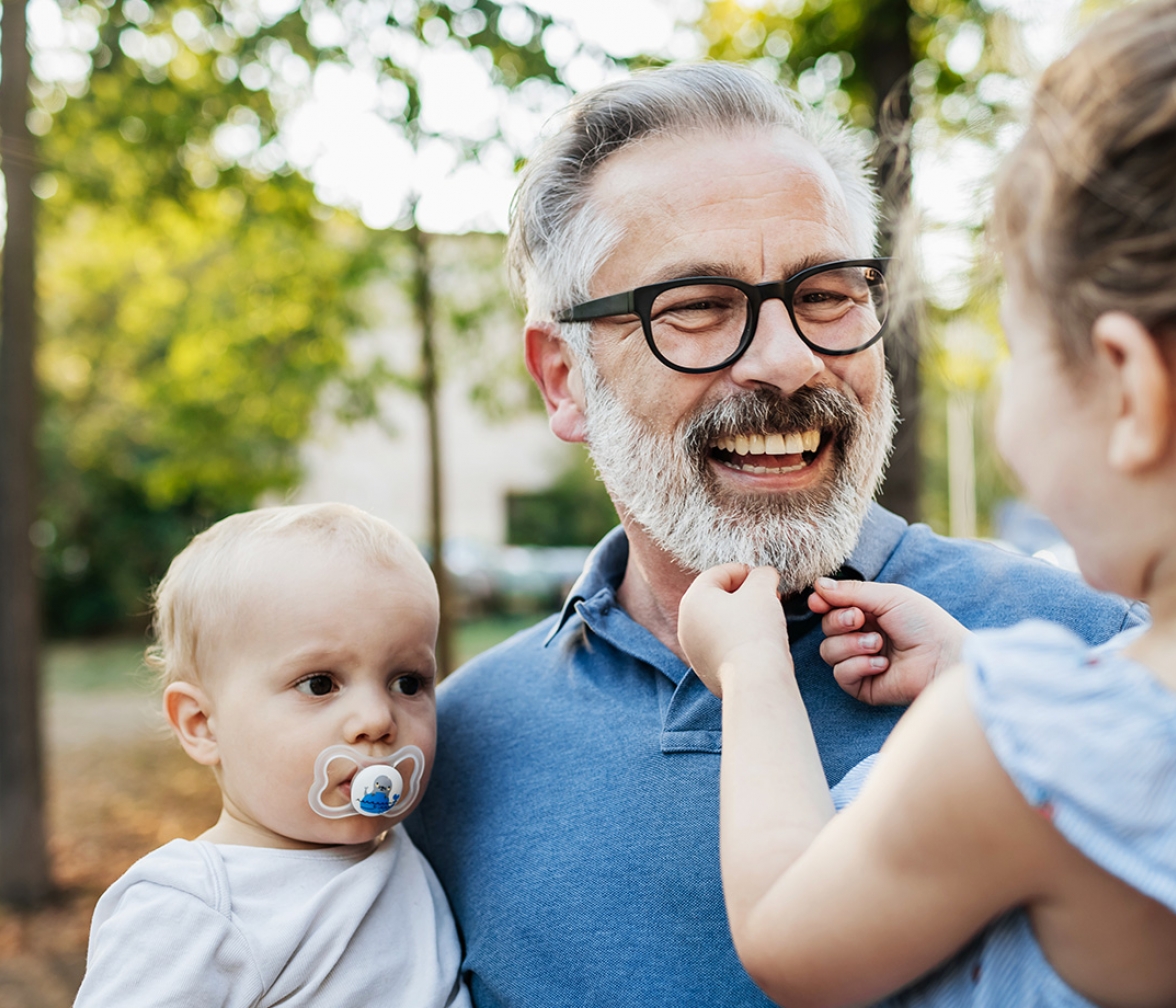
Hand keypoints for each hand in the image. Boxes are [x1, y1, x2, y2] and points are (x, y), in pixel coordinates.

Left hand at [678, 564, 791, 697]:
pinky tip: (758, 642)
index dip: (745, 571)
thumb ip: (762, 575)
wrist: (754, 681)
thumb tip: (763, 575)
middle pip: (717, 598)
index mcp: (692, 600)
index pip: (718, 573)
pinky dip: (738, 639)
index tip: (766, 578)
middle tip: (769, 596)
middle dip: (745, 594)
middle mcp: (685, 624)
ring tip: (767, 619)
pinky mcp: (705, 670)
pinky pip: (722, 645)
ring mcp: (693, 650)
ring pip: (719, 623)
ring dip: (742, 616)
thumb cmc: (755, 630)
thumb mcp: (762, 589)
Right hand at [808, 579, 968, 705]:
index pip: (831, 608)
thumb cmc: (923, 623)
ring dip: (851, 645)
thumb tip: (817, 585)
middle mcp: (861, 637)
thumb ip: (851, 591)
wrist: (943, 657)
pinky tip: (883, 664)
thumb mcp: (889, 597)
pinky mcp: (863, 686)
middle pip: (826, 628)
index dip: (821, 603)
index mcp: (867, 614)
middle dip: (839, 622)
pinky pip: (841, 674)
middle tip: (860, 620)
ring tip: (878, 645)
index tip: (818, 601)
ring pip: (828, 652)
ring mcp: (861, 663)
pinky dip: (859, 666)